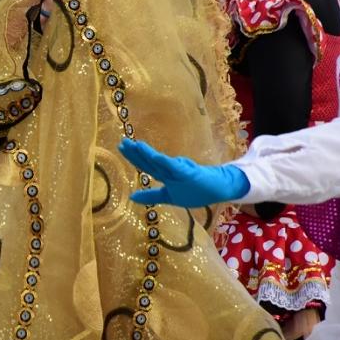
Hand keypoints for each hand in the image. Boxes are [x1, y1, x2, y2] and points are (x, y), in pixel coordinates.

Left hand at [117, 139, 249, 206]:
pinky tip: (155, 156)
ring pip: (159, 162)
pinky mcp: (188, 174)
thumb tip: (132, 197)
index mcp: (164, 175)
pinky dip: (164, 162)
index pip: (145, 165)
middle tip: (122, 142)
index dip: (133, 156)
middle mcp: (169, 171)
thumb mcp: (169, 196)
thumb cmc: (195, 189)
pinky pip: (174, 167)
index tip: (120, 146)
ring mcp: (178, 172)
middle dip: (135, 152)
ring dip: (147, 154)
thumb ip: (152, 195)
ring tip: (135, 145)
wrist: (219, 188)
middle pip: (149, 161)